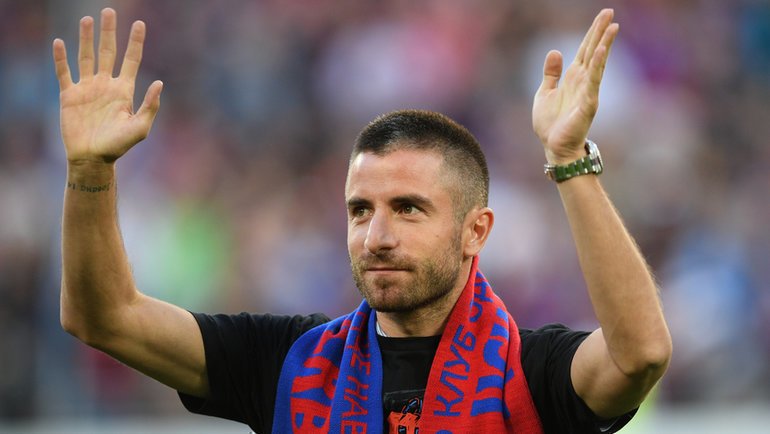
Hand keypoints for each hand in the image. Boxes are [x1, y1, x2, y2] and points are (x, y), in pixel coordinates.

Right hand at [53, 8, 161, 164]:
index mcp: (124, 90)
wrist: (92, 159)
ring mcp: (87, 89)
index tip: (140, 24)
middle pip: (108, 52)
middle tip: (110, 11)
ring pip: (86, 57)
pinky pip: (64, 72)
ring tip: (87, 19)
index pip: (131, 59)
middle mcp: (106, 85)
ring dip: (86, 38)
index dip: (135, 42)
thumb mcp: (140, 128)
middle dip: (109, 32)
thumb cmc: (118, 146)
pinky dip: (61, 58)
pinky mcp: (69, 95)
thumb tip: (160, 83)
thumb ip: (150, 106)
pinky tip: (60, 42)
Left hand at [532, 9, 618, 163]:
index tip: (604, 15)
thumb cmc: (550, 123)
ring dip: (604, 45)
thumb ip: (551, 73)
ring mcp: (587, 91)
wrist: (554, 146)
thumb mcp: (545, 92)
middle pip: (593, 51)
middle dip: (601, 32)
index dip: (593, 32)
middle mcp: (583, 81)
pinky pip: (593, 82)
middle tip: (610, 12)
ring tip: (612, 27)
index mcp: (572, 77)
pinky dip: (598, 67)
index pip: (585, 49)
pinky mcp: (587, 103)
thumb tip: (555, 51)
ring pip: (597, 63)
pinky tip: (601, 52)